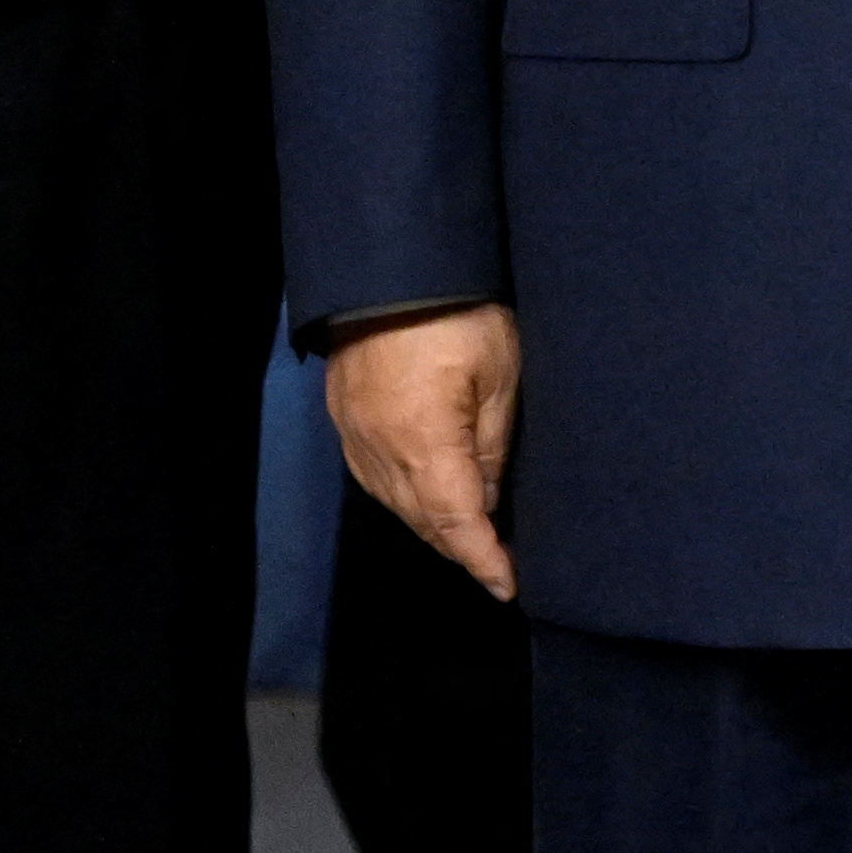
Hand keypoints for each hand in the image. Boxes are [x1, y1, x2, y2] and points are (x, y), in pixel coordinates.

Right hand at [327, 304, 523, 600]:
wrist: (391, 266)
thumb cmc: (459, 313)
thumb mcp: (501, 374)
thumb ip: (494, 445)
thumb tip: (490, 497)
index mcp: (424, 443)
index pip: (457, 524)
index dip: (482, 560)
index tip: (506, 585)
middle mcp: (381, 451)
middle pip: (423, 521)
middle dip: (460, 548)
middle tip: (498, 562)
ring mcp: (356, 436)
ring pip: (396, 504)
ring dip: (432, 525)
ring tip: (470, 533)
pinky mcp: (345, 418)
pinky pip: (375, 478)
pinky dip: (405, 496)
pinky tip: (427, 494)